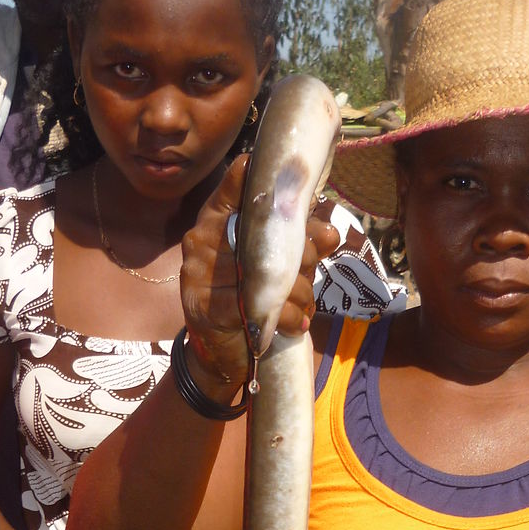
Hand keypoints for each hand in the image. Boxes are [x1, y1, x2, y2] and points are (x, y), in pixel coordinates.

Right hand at [180, 155, 339, 391]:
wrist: (223, 349)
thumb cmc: (251, 294)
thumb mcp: (278, 263)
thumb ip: (301, 243)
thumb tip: (329, 233)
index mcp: (217, 218)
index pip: (235, 187)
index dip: (260, 180)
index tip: (284, 183)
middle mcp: (203, 239)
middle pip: (268, 233)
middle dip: (303, 257)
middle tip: (307, 275)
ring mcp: (200, 272)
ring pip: (268, 272)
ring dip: (299, 293)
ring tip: (301, 304)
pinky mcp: (206, 307)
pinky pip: (259, 305)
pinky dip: (288, 316)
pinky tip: (295, 322)